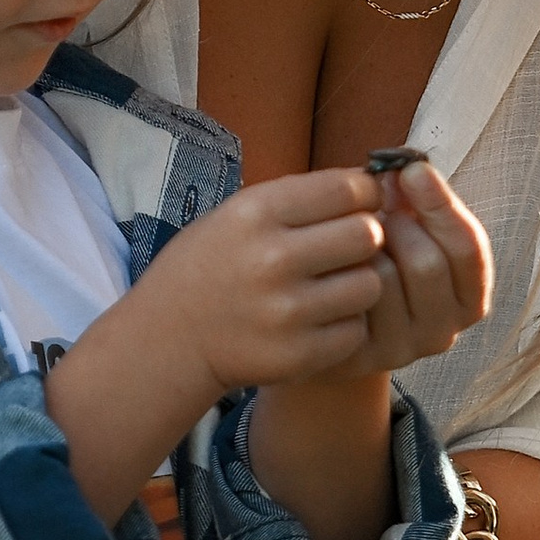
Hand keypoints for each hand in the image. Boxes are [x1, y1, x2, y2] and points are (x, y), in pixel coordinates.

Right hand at [141, 171, 400, 396]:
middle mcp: (272, 259)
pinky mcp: (297, 354)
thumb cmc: (210, 266)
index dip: (366, 194)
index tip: (363, 204)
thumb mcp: (238, 214)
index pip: (348, 189)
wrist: (167, 338)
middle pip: (367, 234)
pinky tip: (319, 319)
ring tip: (332, 286)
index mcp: (257, 213)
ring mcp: (286, 311)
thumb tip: (372, 184)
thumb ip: (301, 198)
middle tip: (348, 249)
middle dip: (366, 238)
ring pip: (370, 283)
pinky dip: (346, 324)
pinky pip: (356, 329)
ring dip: (359, 282)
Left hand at [354, 163, 491, 374]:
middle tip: (379, 210)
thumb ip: (416, 201)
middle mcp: (443, 330)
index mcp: (468, 297)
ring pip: (385, 279)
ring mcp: (402, 349)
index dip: (443, 204)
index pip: (470, 249)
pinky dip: (338, 270)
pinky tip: (333, 264)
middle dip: (400, 224)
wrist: (329, 317)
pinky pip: (348, 300)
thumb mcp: (406, 228)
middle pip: (429, 263)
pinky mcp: (359, 356)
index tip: (414, 171)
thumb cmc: (377, 260)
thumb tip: (405, 166)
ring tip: (355, 239)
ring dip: (365, 247)